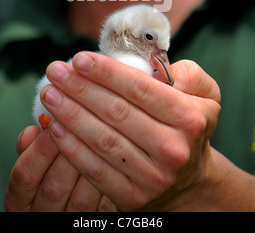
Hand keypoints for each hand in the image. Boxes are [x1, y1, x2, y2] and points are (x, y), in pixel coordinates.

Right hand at [5, 125, 117, 211]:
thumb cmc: (52, 171)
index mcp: (21, 198)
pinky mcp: (92, 223)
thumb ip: (32, 146)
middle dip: (69, 154)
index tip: (53, 124)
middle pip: (53, 187)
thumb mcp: (35, 161)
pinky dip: (110, 183)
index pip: (25, 174)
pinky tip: (113, 162)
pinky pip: (104, 208)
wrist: (72, 199)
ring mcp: (67, 222)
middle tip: (81, 128)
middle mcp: (41, 214)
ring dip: (91, 167)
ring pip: (80, 200)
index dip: (40, 148)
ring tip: (100, 140)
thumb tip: (32, 131)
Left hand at [40, 54, 220, 210]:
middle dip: (80, 88)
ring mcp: (152, 177)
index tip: (79, 58)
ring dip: (70, 113)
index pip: (140, 89)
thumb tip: (158, 65)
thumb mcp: (205, 96)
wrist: (190, 181)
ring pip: (102, 139)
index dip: (107, 72)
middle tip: (55, 71)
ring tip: (49, 93)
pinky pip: (95, 168)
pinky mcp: (132, 197)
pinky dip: (71, 146)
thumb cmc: (188, 127)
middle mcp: (172, 149)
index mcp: (189, 118)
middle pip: (116, 112)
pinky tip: (54, 125)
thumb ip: (190, 74)